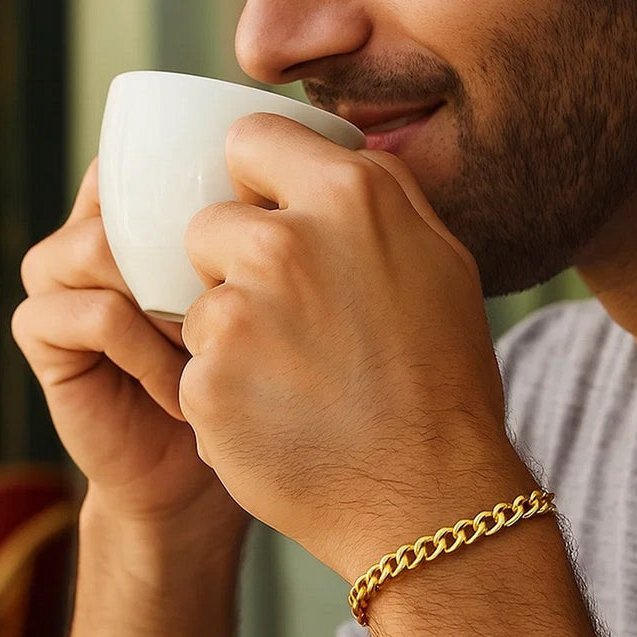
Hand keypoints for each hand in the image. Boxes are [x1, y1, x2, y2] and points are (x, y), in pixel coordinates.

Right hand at [13, 159, 244, 535]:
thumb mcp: (265, 298)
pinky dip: (148, 354)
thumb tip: (310, 176)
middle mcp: (93, 234)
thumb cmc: (243, 377)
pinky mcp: (40, 331)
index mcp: (140, 216)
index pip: (149, 160)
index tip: (260, 228)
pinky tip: (179, 393)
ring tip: (206, 353)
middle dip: (188, 253)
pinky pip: (96, 314)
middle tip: (241, 306)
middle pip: (125, 199)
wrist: (195, 474)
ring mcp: (59, 278)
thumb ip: (261, 239)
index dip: (197, 183)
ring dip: (166, 303)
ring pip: (102, 247)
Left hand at [180, 115, 526, 580]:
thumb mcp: (440, 260)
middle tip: (286, 315)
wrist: (429, 497)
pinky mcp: (205, 382)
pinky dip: (222, 389)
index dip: (251, 177)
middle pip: (207, 224)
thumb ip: (379, 191)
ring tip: (291, 376)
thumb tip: (331, 149)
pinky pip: (193, 366)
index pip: (248, 138)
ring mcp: (237, 315)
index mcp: (349, 197)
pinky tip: (276, 414)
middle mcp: (284, 244)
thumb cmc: (443, 378)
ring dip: (228, 331)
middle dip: (232, 263)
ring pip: (196, 299)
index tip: (261, 208)